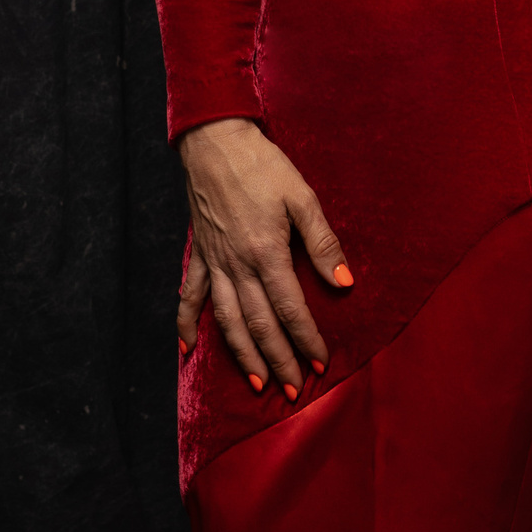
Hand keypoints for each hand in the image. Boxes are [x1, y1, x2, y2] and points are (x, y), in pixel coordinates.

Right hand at [176, 117, 351, 397]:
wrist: (215, 142)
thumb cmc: (263, 166)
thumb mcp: (302, 198)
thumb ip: (323, 244)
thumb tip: (345, 284)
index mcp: (266, 252)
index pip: (290, 308)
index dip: (306, 339)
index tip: (321, 363)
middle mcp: (237, 265)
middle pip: (259, 324)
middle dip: (278, 360)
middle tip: (294, 390)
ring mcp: (214, 262)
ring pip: (227, 320)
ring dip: (241, 355)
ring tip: (256, 383)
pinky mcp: (199, 254)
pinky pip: (190, 296)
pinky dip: (186, 324)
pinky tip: (187, 350)